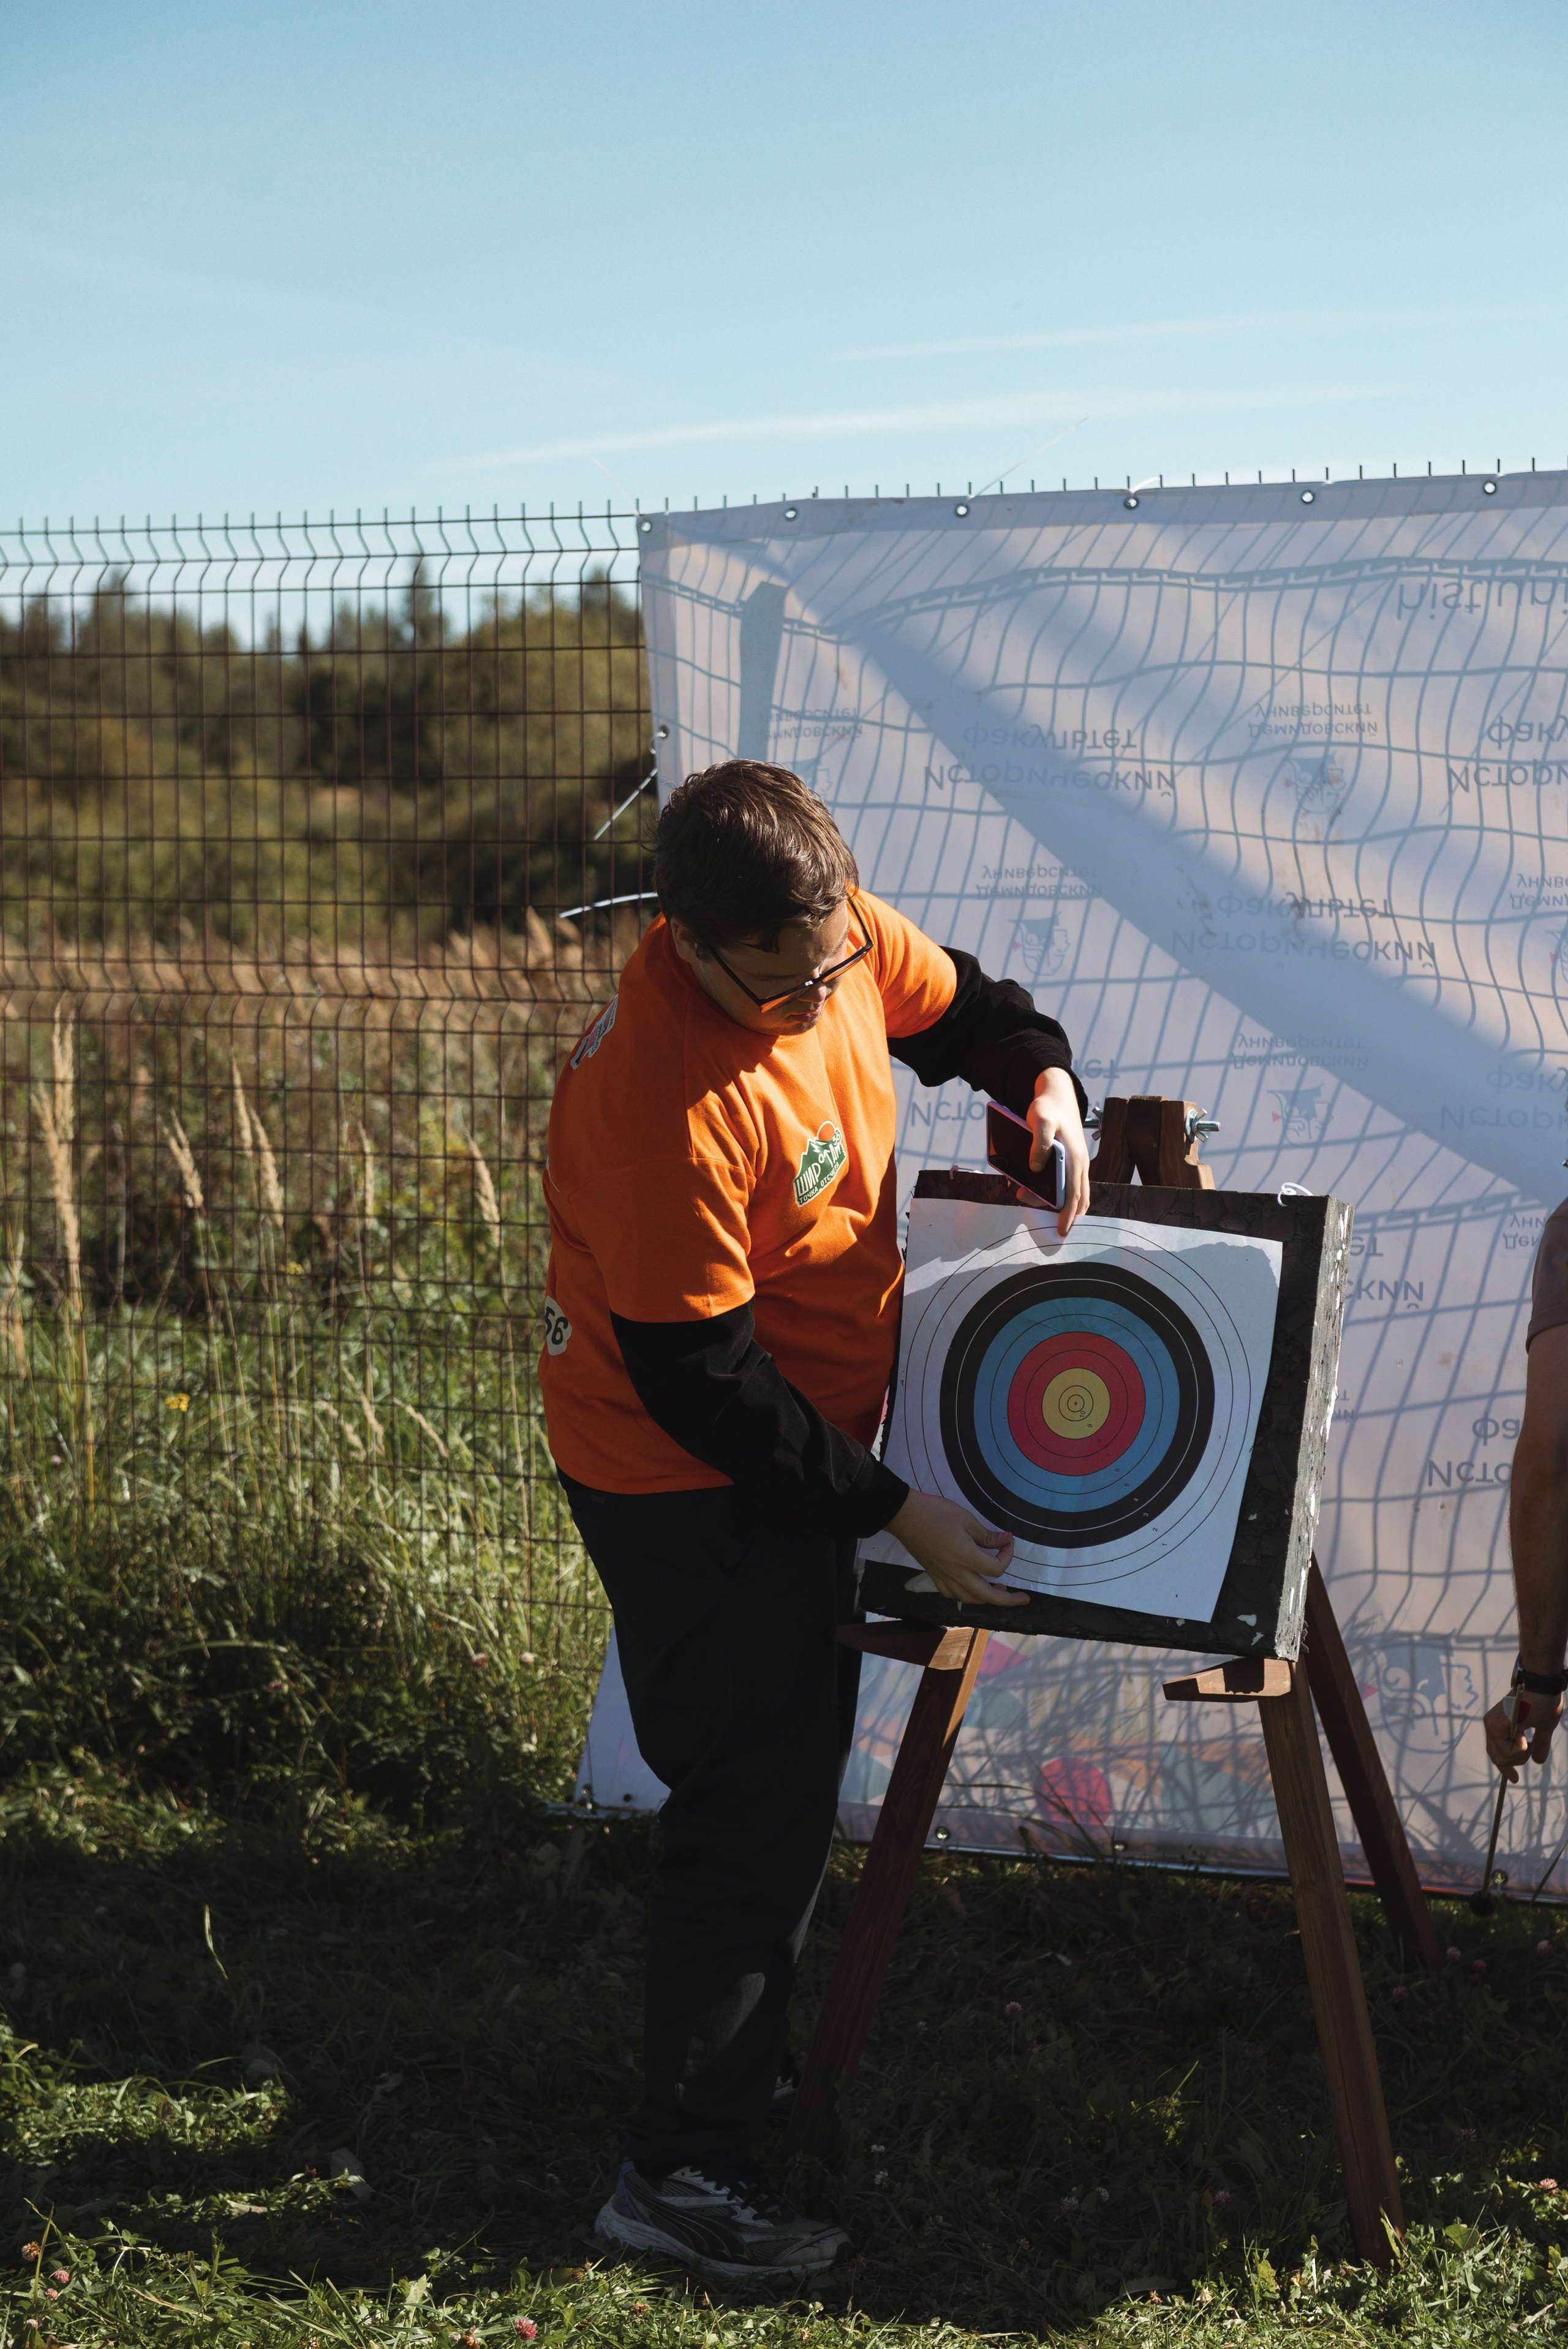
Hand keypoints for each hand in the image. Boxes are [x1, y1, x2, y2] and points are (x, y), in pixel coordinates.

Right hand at [885, 1489, 1026, 1609]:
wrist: (905, 1516)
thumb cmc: (936, 1513)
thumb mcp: (966, 1519)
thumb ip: (987, 1535)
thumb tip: (1006, 1540)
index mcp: (966, 1558)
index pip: (996, 1568)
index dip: (1008, 1555)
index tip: (1008, 1541)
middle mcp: (956, 1573)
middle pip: (987, 1596)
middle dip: (1008, 1600)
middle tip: (1022, 1599)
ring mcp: (943, 1577)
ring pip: (969, 1599)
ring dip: (987, 1599)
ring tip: (998, 1591)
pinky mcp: (934, 1576)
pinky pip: (952, 1594)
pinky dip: (966, 1595)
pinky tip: (971, 1588)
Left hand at [1028, 1067, 1089, 1236]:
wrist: (1057, 1093)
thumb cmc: (1048, 1107)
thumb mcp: (1040, 1120)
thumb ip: (1040, 1143)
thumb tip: (1036, 1167)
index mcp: (1075, 1158)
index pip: (1074, 1195)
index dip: (1067, 1215)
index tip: (1061, 1231)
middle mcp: (1080, 1163)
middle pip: (1076, 1198)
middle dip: (1062, 1214)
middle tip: (1045, 1223)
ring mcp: (1077, 1162)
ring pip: (1074, 1192)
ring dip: (1059, 1203)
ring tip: (1032, 1199)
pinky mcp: (1071, 1159)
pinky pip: (1069, 1182)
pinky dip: (1060, 1193)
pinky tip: (1042, 1191)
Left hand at [1483, 1685, 1563, 1780]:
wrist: (1541, 1685)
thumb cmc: (1544, 1701)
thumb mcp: (1543, 1727)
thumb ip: (1539, 1744)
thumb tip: (1539, 1760)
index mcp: (1501, 1726)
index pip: (1498, 1753)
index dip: (1505, 1768)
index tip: (1514, 1779)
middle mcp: (1492, 1726)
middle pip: (1499, 1758)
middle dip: (1517, 1761)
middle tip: (1532, 1746)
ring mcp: (1492, 1726)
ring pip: (1503, 1758)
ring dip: (1520, 1755)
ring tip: (1530, 1740)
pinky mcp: (1495, 1726)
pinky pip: (1506, 1752)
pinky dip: (1519, 1750)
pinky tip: (1525, 1737)